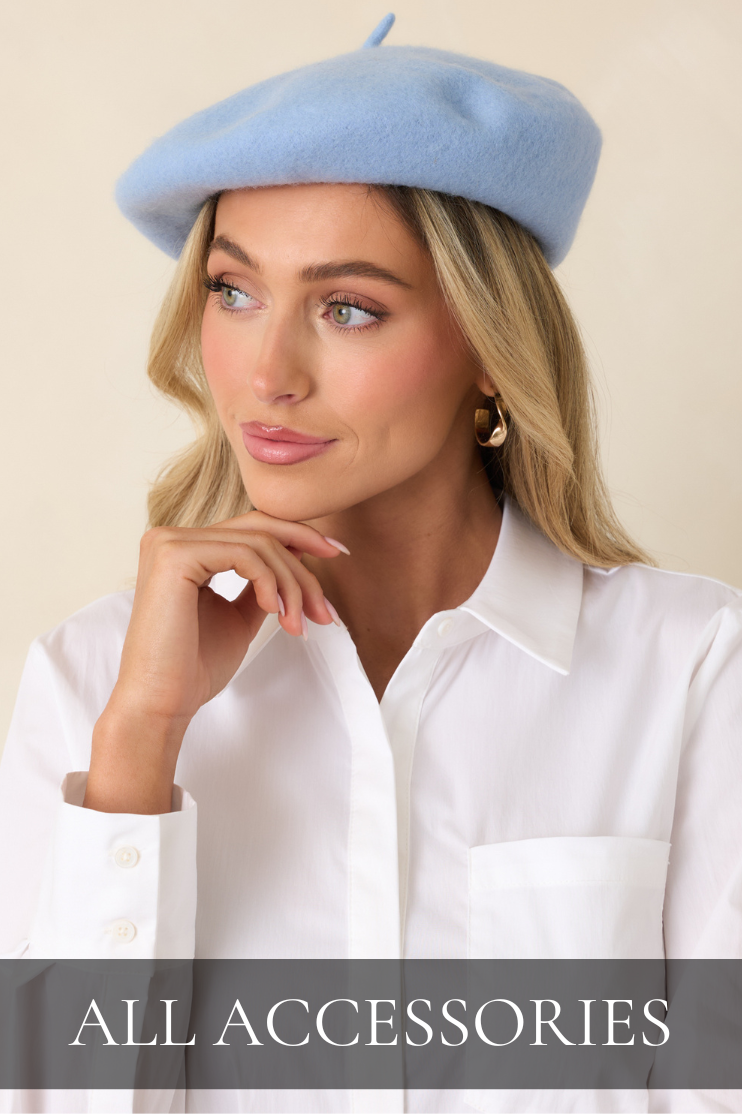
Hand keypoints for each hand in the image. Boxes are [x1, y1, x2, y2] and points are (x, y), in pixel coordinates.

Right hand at [85, 511, 346, 812]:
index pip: (252, 528)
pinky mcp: (173, 555)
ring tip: (298, 624)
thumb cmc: (194, 669)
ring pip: (258, 543)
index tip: (337, 554)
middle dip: (303, 567)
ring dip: (291, 584)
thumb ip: (260, 584)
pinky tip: (276, 612)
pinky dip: (271, 582)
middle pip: (260, 531)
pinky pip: (244, 554)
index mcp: (184, 549)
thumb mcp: (239, 616)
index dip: (299, 536)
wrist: (162, 704)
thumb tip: (295, 557)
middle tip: (326, 611)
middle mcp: (171, 537)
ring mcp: (169, 543)